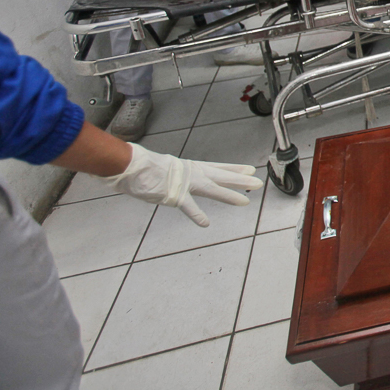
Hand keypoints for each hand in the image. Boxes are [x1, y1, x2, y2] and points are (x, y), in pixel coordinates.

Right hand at [98, 143, 262, 226]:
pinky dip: (196, 215)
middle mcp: (192, 173)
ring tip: (245, 201)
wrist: (131, 166)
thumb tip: (177, 179)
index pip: (218, 167)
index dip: (234, 169)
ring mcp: (185, 183)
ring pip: (212, 189)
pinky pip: (188, 206)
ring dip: (229, 195)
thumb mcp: (166, 169)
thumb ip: (176, 176)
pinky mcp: (174, 194)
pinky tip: (206, 223)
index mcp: (190, 167)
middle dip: (240, 180)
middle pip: (221, 176)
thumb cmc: (144, 167)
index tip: (249, 170)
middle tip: (258, 182)